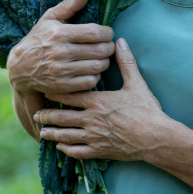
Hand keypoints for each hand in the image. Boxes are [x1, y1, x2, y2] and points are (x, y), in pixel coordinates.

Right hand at [8, 0, 114, 137]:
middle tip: (108, 46)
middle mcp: (60, 52)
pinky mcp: (62, 86)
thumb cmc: (38, 39)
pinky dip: (95, 75)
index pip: (95, 33)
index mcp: (59, 33)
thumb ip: (70, 5)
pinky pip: (90, 81)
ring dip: (104, 62)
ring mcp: (61, 71)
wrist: (20, 68)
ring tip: (101, 57)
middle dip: (109, 47)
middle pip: (99, 51)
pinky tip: (91, 70)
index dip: (108, 33)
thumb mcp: (50, 18)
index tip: (108, 33)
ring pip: (97, 67)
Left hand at [35, 39, 176, 161]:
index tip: (45, 90)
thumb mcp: (136, 83)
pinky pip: (77, 152)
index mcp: (97, 101)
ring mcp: (94, 137)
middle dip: (47, 115)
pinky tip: (61, 147)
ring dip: (52, 133)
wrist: (156, 138)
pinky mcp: (99, 151)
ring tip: (42, 131)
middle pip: (62, 117)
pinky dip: (66, 149)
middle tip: (36, 113)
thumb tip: (120, 42)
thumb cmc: (147, 110)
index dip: (55, 93)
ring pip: (66, 135)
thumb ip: (126, 62)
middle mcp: (91, 119)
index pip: (69, 96)